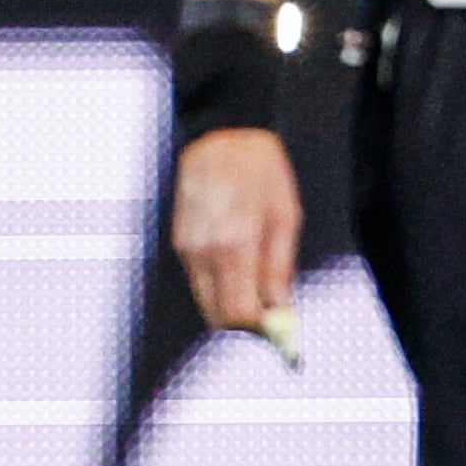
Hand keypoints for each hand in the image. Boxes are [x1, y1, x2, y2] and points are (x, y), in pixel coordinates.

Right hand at [170, 127, 303, 332]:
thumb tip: (281, 313)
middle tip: (272, 318)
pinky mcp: (179, 241)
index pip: (238, 315)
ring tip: (259, 287)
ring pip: (207, 299)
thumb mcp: (285, 216)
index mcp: (234, 244)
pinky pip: (200, 279)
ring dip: (232, 303)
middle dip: (245, 324)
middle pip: (218, 315)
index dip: (259, 332)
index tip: (280, 333)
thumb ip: (280, 269)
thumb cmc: (261, 171)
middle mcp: (203, 251)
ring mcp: (186, 247)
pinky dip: (220, 284)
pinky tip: (239, 264)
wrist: (221, 133)